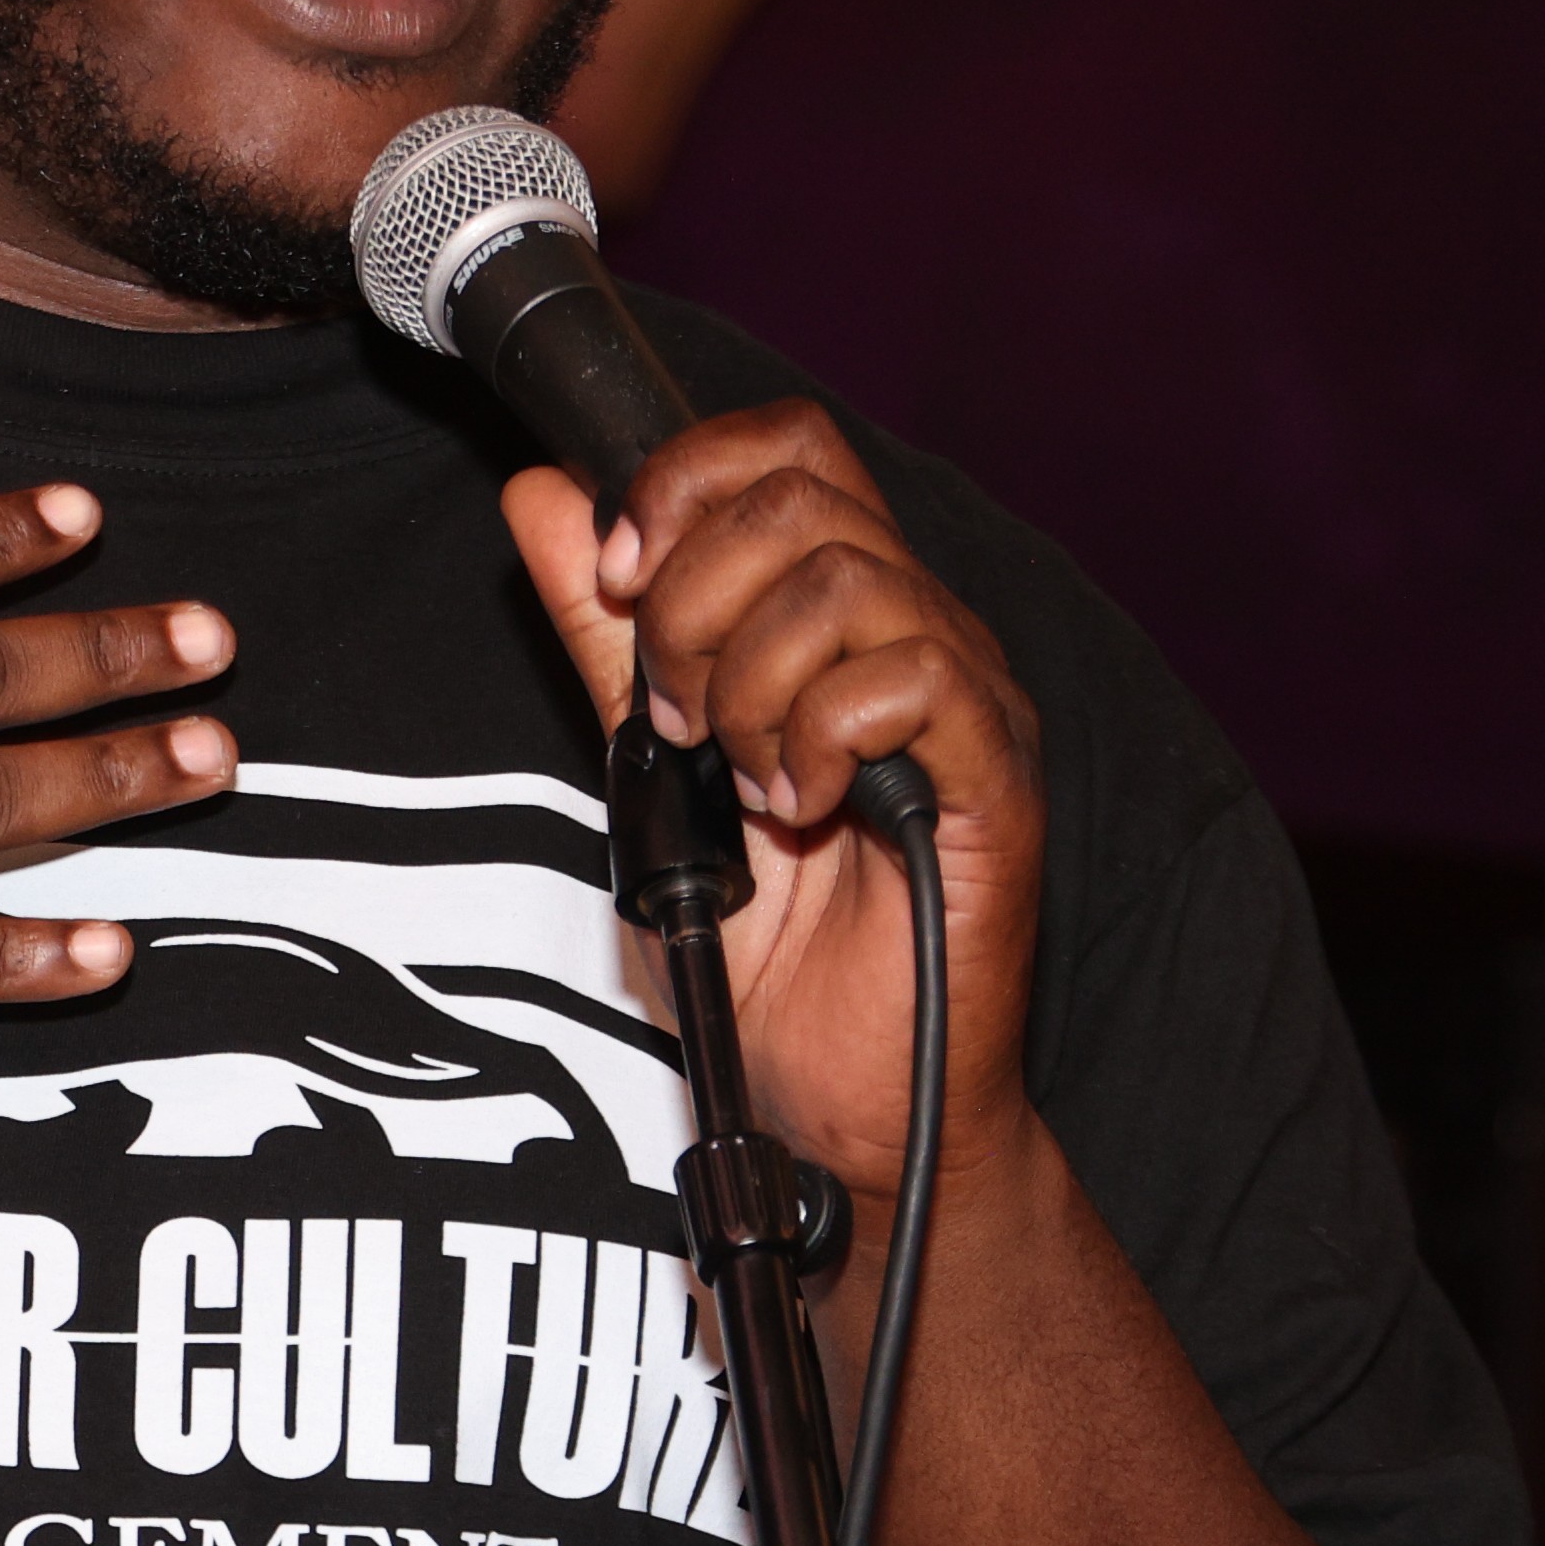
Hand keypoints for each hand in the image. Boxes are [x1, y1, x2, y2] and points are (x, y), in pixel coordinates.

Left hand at [498, 411, 1044, 1194]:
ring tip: (742, 779)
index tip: (614, 581)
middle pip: (801, 497)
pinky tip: (802, 812)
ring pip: (849, 580)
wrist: (844, 1097)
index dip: (683, 484)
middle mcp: (917, 629)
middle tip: (674, 717)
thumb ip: (603, 634)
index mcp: (842, 612)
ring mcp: (966, 699)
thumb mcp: (647, 770)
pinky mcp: (996, 777)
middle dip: (690, 600)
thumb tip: (548, 499)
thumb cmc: (772, 954)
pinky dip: (821, 739)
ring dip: (750, 682)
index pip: (783, 448)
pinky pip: (912, 681)